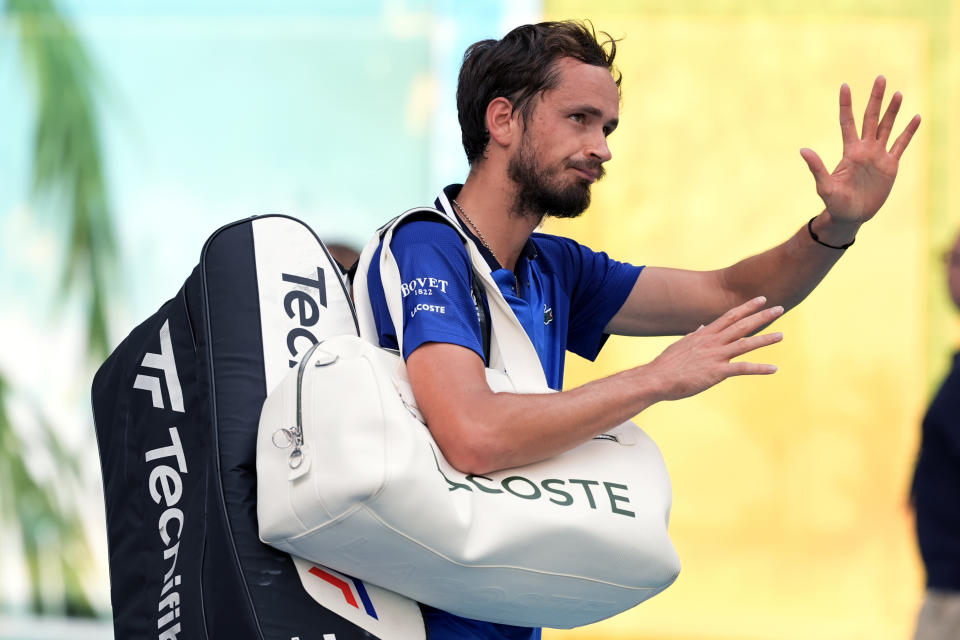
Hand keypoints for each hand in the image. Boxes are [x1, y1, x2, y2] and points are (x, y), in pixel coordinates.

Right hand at [645, 296, 783, 400]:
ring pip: (746, 343)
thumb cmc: (666, 365)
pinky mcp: (717, 372)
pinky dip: (759, 369)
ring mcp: (716, 356)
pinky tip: (774, 369)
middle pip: (742, 325)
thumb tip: (701, 327)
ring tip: (781, 335)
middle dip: (761, 316)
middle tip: (780, 308)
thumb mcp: (681, 345)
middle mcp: (712, 342)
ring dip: (765, 339)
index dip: (747, 307)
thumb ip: (694, 335)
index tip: (761, 299)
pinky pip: (743, 369)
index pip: (730, 316)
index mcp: (704, 334)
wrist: (656, 378)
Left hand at [800, 76, 920, 226]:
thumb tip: (803, 150)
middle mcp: (864, 149)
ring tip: (898, 93)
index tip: (845, 85)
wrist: (851, 216)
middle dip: (876, 99)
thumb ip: (816, 167)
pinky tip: (915, 117)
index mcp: (849, 151)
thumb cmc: (835, 203)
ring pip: (886, 127)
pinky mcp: (890, 165)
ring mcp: (878, 155)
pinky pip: (901, 144)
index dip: (846, 104)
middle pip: (870, 118)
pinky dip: (908, 131)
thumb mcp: (824, 186)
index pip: (847, 122)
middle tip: (880, 78)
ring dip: (893, 111)